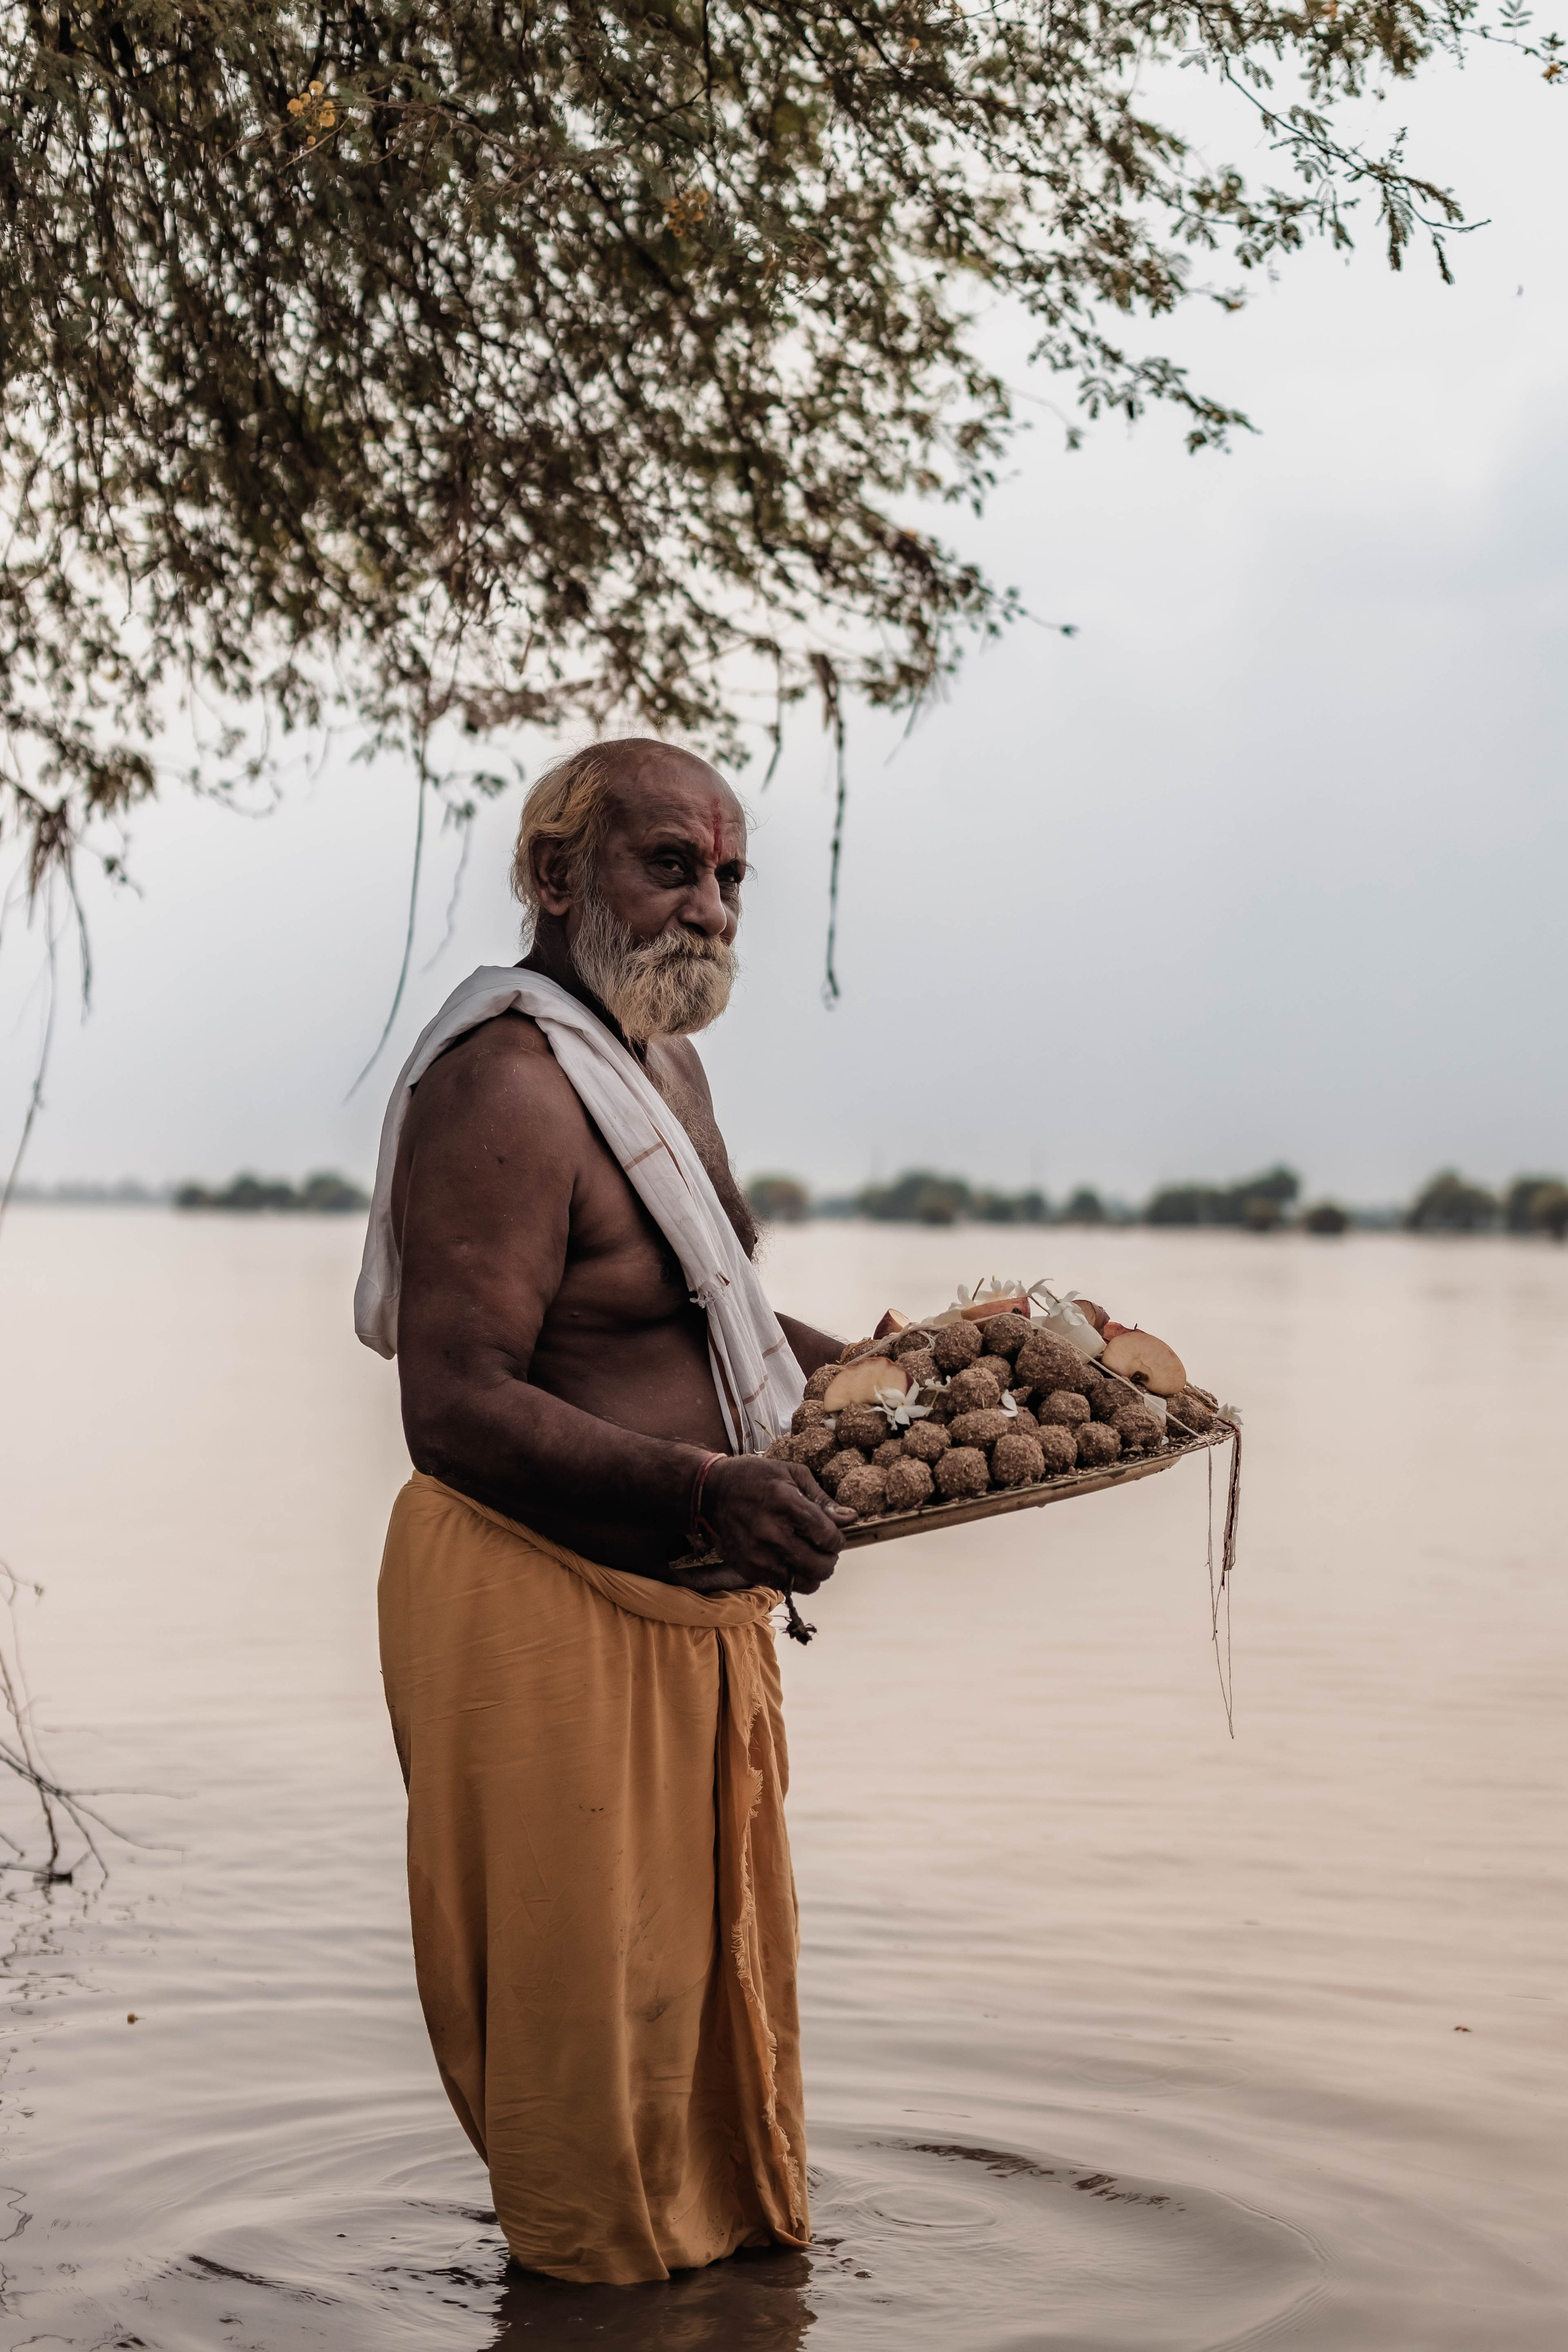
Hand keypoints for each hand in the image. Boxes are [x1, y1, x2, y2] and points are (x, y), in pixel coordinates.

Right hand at [674, 1455, 850, 1596]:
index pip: (829, 1537)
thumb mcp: (792, 1474)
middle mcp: (773, 1534)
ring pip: (806, 1583)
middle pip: (821, 1566)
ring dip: (812, 1572)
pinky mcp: (748, 1570)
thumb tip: (851, 1518)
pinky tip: (785, 1558)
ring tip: (806, 1556)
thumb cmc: (754, 1478)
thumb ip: (822, 1500)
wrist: (709, 1492)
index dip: (837, 1539)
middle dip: (829, 1559)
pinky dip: (791, 1576)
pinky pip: (783, 1585)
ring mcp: (759, 1556)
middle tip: (822, 1548)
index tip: (832, 1535)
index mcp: (786, 1504)